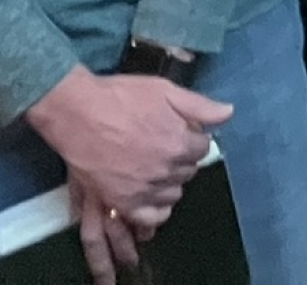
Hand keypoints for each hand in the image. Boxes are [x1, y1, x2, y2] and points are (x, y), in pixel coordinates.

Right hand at [26, 67, 231, 264]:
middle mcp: (165, 170)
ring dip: (168, 182)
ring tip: (153, 168)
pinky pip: (151, 217)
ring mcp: (144, 189)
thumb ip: (199, 105)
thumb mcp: (163, 90)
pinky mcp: (123, 203)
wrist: (77, 112)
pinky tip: (152, 197)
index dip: (192, 139)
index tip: (180, 132)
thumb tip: (229, 113)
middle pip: (187, 172)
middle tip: (162, 146)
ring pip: (172, 194)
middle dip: (180, 159)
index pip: (202, 149)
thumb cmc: (120, 96)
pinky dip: (156, 210)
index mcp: (179, 142)